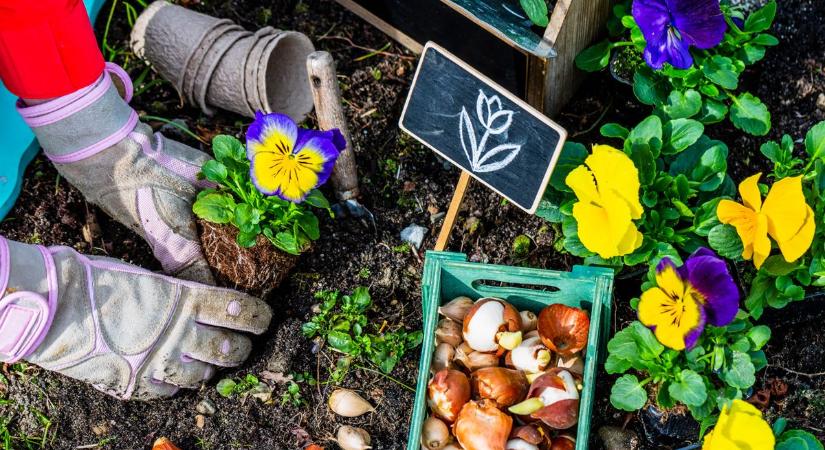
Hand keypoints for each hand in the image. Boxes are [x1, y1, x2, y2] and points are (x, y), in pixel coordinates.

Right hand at [0, 237, 270, 399]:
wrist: (54, 307)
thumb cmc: (102, 281)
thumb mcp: (154, 280)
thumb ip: (185, 298)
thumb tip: (209, 307)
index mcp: (188, 301)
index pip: (243, 312)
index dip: (259, 318)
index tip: (263, 319)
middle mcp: (181, 335)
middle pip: (232, 350)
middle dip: (241, 348)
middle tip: (239, 344)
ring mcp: (161, 364)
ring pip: (205, 376)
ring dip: (210, 369)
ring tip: (204, 361)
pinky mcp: (139, 385)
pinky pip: (171, 391)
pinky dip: (175, 383)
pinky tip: (170, 373)